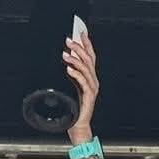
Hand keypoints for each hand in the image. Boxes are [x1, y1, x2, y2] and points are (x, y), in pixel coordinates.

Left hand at [63, 29, 99, 144]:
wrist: (77, 126)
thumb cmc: (73, 108)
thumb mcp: (71, 87)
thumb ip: (72, 75)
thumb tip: (66, 58)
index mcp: (90, 78)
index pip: (90, 56)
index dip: (87, 43)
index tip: (81, 32)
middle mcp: (93, 81)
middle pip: (89, 60)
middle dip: (79, 48)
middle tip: (69, 40)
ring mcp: (92, 89)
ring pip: (86, 69)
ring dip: (75, 60)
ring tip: (65, 54)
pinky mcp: (89, 97)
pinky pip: (83, 83)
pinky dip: (76, 74)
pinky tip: (68, 69)